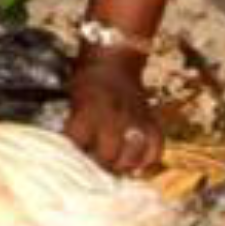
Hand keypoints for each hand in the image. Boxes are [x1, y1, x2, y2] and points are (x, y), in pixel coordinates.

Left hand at [64, 49, 162, 174]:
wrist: (113, 59)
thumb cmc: (88, 81)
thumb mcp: (74, 100)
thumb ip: (74, 126)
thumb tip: (70, 154)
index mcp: (89, 111)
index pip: (77, 145)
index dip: (73, 157)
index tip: (72, 162)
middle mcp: (113, 118)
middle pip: (106, 157)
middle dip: (98, 165)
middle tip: (95, 166)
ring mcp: (135, 121)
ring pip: (131, 157)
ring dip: (121, 165)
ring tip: (114, 165)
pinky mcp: (151, 122)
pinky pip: (155, 149)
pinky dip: (147, 159)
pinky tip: (137, 162)